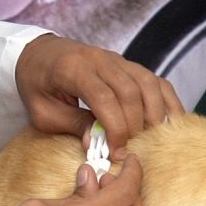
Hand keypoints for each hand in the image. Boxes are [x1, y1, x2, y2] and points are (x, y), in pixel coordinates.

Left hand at [15, 35, 180, 154]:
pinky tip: (170, 121)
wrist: (36, 53)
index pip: (104, 98)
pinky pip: (154, 79)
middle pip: (131, 91)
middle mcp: (99, 59)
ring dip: (155, 113)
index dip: (115, 128)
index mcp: (73, 69)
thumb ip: (72, 125)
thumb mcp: (43, 112)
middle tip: (132, 150)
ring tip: (153, 139)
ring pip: (148, 83)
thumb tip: (97, 145)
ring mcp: (116, 59)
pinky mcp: (127, 64)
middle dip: (135, 125)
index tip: (117, 152)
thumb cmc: (37, 85)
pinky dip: (166, 100)